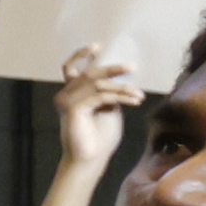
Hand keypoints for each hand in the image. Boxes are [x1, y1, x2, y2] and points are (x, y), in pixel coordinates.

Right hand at [48, 44, 139, 178]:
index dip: (82, 55)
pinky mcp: (73, 109)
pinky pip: (100, 96)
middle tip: (133, 67)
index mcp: (72, 93)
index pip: (71, 69)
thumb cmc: (101, 137)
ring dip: (122, 87)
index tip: (98, 46)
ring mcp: (67, 102)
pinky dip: (120, 96)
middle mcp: (65, 95)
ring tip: (139, 95)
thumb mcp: (108, 108)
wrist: (92, 159)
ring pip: (97, 84)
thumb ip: (109, 93)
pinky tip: (134, 100)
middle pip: (89, 73)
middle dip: (113, 69)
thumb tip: (119, 80)